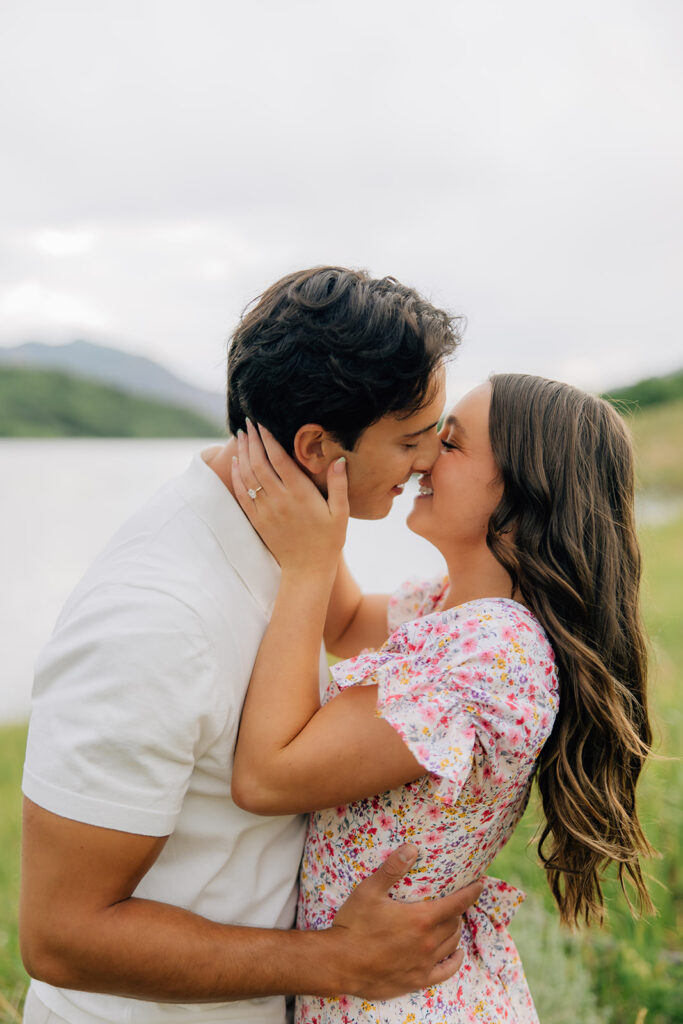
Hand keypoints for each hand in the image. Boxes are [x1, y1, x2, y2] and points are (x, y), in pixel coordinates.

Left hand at [232, 421, 348, 575]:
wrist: (307, 570)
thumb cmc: (328, 541)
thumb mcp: (341, 513)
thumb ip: (339, 485)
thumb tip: (339, 461)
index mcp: (300, 493)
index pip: (279, 459)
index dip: (268, 439)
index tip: (262, 423)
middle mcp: (279, 499)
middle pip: (259, 462)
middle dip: (252, 440)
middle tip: (248, 423)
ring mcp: (266, 510)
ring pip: (248, 475)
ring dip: (242, 454)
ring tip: (240, 437)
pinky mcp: (258, 520)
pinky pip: (242, 494)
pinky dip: (236, 476)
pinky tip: (235, 463)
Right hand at [331, 844, 482, 999]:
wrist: (339, 963)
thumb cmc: (354, 925)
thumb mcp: (369, 890)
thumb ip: (392, 869)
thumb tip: (412, 847)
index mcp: (421, 919)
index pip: (457, 904)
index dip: (471, 893)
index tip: (480, 883)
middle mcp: (428, 942)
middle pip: (454, 923)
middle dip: (458, 910)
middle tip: (455, 900)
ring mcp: (424, 963)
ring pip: (451, 944)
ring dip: (455, 931)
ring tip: (452, 921)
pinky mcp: (416, 980)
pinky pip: (445, 972)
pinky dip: (455, 961)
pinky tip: (456, 954)